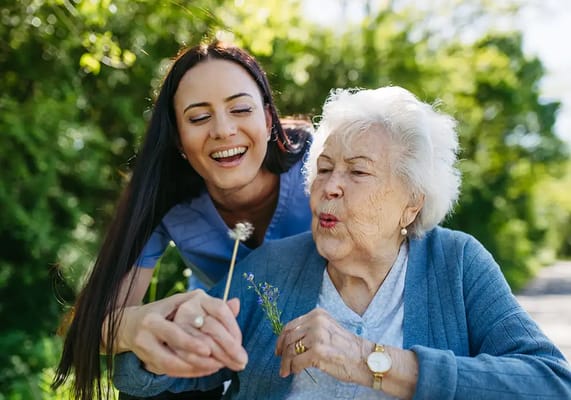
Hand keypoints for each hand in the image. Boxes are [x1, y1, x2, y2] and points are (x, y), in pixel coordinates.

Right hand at [115, 290, 245, 376]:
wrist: (129, 325)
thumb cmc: (165, 311)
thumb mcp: (182, 302)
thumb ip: (209, 305)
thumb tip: (236, 302)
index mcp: (160, 310)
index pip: (178, 327)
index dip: (191, 341)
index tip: (209, 349)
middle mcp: (151, 325)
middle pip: (174, 344)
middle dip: (195, 357)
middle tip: (218, 362)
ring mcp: (145, 344)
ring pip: (170, 362)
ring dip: (194, 368)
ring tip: (215, 367)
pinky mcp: (146, 359)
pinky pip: (168, 370)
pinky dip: (188, 372)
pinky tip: (205, 370)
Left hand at [275, 308, 370, 385]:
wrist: (365, 359)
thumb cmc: (347, 348)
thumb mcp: (327, 329)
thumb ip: (310, 330)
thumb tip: (288, 341)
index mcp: (317, 314)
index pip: (291, 325)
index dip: (281, 339)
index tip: (278, 350)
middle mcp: (316, 322)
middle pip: (289, 337)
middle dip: (282, 353)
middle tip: (281, 364)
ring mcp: (317, 336)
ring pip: (290, 350)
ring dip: (286, 363)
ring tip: (286, 371)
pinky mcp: (318, 352)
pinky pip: (297, 361)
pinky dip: (294, 368)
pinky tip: (296, 372)